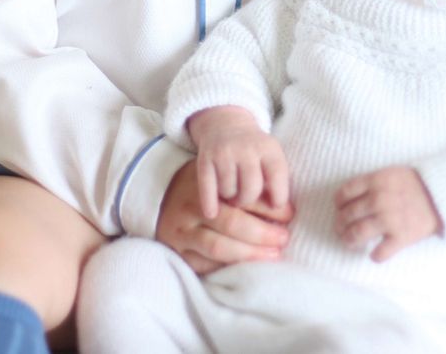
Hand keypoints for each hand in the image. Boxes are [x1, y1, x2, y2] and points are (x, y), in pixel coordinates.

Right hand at [156, 158, 293, 275]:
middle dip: (263, 233)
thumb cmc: (197, 184)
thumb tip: (281, 203)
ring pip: (218, 247)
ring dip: (249, 254)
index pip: (242, 197)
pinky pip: (204, 265)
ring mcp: (182, 231)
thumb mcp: (217, 176)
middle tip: (284, 238)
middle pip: (232, 223)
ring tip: (272, 255)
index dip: (269, 208)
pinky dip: (226, 267)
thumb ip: (242, 187)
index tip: (290, 214)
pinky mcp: (176, 250)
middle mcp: (191, 206)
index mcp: (206, 184)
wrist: (156, 193)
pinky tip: (245, 268)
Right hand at [188, 106, 289, 219]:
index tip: (275, 206)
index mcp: (268, 148)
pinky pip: (208, 189)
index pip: (277, 178)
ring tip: (232, 195)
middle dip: (248, 200)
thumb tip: (280, 213)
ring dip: (230, 198)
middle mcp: (246, 148)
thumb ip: (277, 181)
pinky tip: (212, 212)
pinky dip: (210, 203)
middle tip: (245, 200)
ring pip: (229, 191)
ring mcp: (225, 152)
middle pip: (250, 189)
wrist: (226, 123)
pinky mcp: (205, 158)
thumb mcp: (271, 156)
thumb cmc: (254, 151)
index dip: (278, 197)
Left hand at [334, 166, 441, 262]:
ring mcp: (389, 219)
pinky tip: (374, 254)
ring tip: (349, 242)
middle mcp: (378, 200)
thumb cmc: (413, 183)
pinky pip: (380, 253)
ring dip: (349, 240)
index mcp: (375, 181)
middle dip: (340, 224)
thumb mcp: (389, 173)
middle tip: (341, 229)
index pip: (344, 193)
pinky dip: (375, 256)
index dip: (338, 203)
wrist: (441, 195)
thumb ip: (370, 183)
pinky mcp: (401, 237)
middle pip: (347, 215)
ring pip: (357, 234)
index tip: (340, 208)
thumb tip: (349, 199)